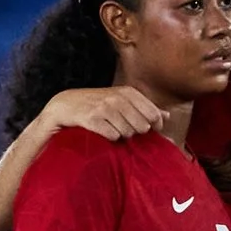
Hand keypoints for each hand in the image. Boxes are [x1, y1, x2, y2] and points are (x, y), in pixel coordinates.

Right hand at [40, 86, 166, 143]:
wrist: (63, 105)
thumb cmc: (96, 105)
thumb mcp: (121, 101)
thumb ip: (145, 108)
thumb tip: (167, 116)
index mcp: (128, 92)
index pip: (154, 115)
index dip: (154, 127)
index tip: (146, 130)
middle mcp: (117, 98)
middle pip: (143, 126)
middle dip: (136, 132)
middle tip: (124, 129)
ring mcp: (104, 107)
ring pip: (128, 132)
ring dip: (121, 136)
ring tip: (111, 129)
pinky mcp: (91, 118)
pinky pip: (112, 136)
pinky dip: (110, 138)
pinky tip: (103, 133)